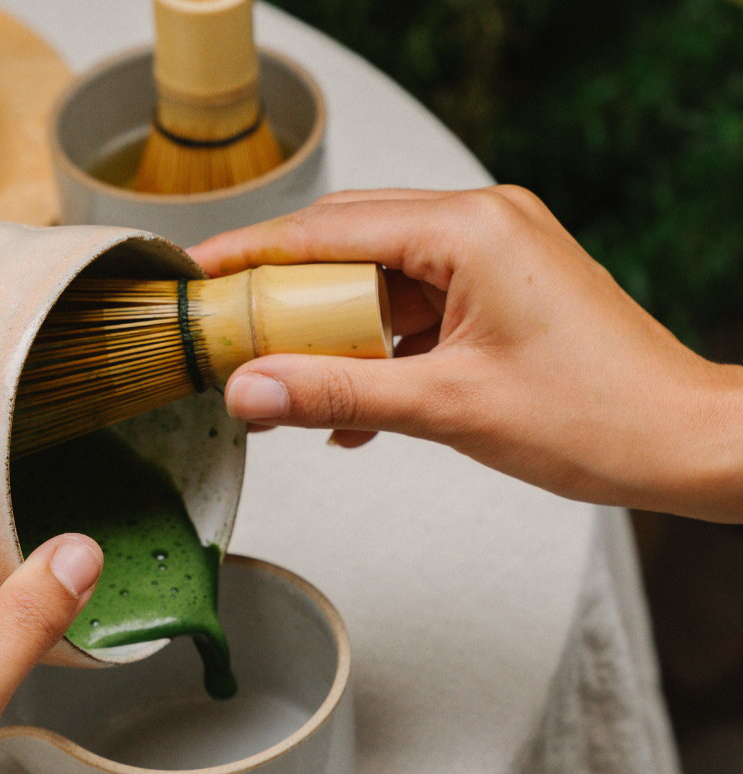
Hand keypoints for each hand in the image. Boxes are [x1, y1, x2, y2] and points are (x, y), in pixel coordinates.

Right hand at [189, 187, 742, 521]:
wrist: (679, 443)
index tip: (197, 274)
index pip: (330, 228)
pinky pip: (412, 314)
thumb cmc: (599, 415)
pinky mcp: (496, 297)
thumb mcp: (446, 406)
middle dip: (285, 297)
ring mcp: (491, 261)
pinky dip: (376, 355)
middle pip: (348, 247)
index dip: (252, 253)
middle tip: (231, 336)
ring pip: (377, 284)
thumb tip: (253, 392)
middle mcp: (481, 227)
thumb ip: (337, 393)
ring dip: (331, 336)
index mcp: (470, 230)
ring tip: (286, 386)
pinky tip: (351, 410)